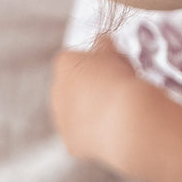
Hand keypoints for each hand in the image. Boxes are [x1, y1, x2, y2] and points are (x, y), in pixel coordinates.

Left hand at [49, 36, 136, 161]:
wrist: (125, 118)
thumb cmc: (120, 80)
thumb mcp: (114, 53)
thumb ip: (104, 45)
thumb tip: (102, 40)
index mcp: (64, 64)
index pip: (74, 60)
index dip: (94, 64)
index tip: (111, 68)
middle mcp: (56, 90)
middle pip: (71, 87)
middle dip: (88, 88)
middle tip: (114, 89)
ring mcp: (61, 118)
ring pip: (75, 112)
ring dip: (90, 111)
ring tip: (116, 110)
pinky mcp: (71, 142)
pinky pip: (82, 135)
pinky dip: (95, 133)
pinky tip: (112, 129)